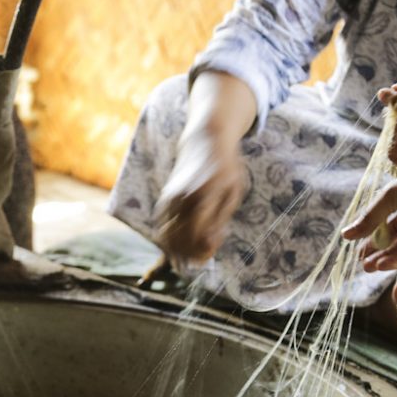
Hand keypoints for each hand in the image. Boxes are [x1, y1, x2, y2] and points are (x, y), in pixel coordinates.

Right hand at [154, 127, 245, 263]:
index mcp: (204, 197)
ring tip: (191, 251)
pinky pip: (162, 226)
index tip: (210, 253)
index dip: (202, 251)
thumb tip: (209, 244)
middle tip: (202, 256)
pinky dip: (169, 239)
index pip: (197, 234)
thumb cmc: (226, 168)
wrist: (206, 141)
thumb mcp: (234, 192)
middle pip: (179, 239)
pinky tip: (181, 242)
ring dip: (177, 250)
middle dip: (189, 254)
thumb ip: (221, 219)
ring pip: (166, 235)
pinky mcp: (165, 198)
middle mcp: (183, 199)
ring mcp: (171, 198)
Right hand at [342, 159, 396, 270]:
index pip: (386, 215)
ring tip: (368, 268)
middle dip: (377, 248)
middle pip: (395, 234)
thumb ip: (370, 217)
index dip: (370, 230)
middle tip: (361, 262)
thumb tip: (346, 234)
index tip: (354, 243)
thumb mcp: (391, 196)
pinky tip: (383, 265)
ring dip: (386, 257)